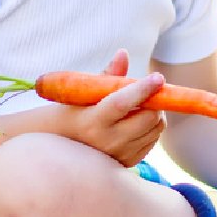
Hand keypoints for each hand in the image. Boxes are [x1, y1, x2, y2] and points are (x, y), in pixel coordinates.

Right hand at [59, 50, 165, 166]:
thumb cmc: (69, 114)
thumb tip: (123, 53)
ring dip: (156, 112)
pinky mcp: (127, 163)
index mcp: (91, 121)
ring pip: (155, 129)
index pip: (122, 103)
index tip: (158, 77)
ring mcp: (119, 155)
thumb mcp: (81, 95)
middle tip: (150, 89)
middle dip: (155, 99)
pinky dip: (152, 127)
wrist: (58, 152)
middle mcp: (107, 141)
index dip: (142, 89)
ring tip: (142, 104)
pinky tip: (138, 120)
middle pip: (148, 117)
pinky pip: (152, 141)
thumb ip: (106, 76)